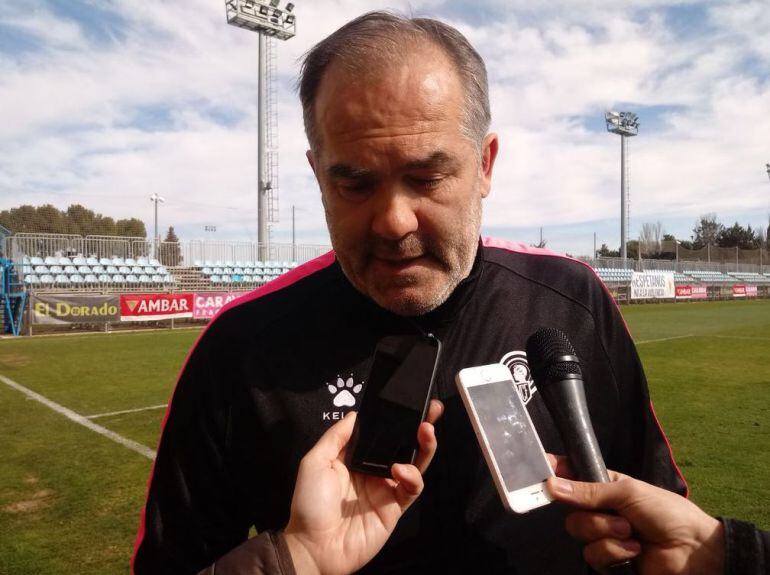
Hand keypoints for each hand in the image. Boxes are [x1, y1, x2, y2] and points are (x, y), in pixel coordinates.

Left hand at [284, 400, 442, 574]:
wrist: (314, 546)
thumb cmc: (309, 503)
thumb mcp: (315, 461)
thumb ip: (337, 436)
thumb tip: (356, 414)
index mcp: (356, 457)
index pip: (381, 433)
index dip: (394, 418)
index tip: (406, 400)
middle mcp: (374, 470)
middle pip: (403, 444)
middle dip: (419, 425)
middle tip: (432, 408)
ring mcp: (387, 488)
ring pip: (415, 463)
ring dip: (424, 445)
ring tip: (426, 430)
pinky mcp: (395, 507)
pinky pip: (412, 488)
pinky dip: (412, 475)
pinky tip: (400, 469)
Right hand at [546, 469, 724, 574]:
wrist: (692, 550)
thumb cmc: (666, 512)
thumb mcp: (627, 492)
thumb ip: (588, 490)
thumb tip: (551, 485)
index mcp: (603, 486)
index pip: (571, 476)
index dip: (555, 475)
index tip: (542, 473)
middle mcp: (599, 510)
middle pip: (570, 510)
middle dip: (594, 516)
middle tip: (620, 518)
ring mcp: (603, 535)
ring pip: (579, 533)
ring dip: (607, 534)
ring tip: (632, 535)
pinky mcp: (608, 560)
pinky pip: (592, 556)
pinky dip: (614, 553)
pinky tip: (633, 552)